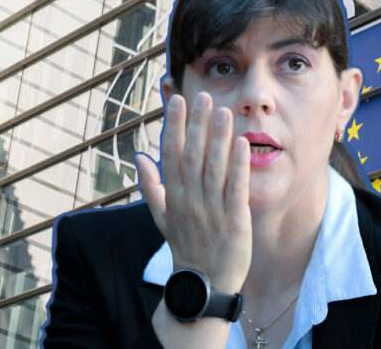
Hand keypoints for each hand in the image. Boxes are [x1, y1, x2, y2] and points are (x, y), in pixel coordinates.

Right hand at [134, 92, 250, 293]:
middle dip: (197, 125)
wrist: (203, 285)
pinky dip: (238, 166)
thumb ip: (150, 187)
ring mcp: (211, 210)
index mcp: (172, 196)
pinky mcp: (234, 221)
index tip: (176, 99)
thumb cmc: (186, 246)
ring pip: (213, 168)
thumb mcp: (161, 218)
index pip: (170, 154)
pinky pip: (235, 189)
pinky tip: (242, 144)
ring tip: (225, 112)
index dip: (173, 125)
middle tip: (203, 96)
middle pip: (192, 155)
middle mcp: (189, 200)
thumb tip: (138, 157)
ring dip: (218, 139)